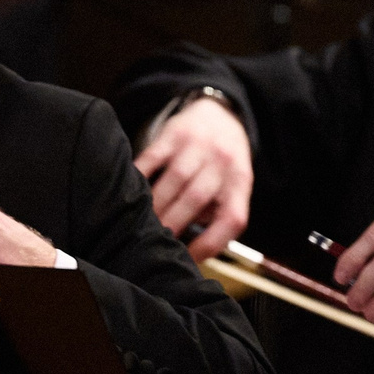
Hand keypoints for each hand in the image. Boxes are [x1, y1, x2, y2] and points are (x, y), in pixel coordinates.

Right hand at [134, 95, 251, 260]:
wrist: (220, 114)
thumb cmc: (224, 164)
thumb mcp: (234, 185)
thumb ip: (219, 213)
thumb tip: (192, 250)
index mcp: (241, 181)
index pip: (231, 219)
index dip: (209, 244)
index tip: (188, 259)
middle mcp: (223, 161)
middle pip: (196, 199)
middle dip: (173, 225)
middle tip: (157, 243)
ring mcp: (198, 144)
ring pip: (174, 180)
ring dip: (156, 206)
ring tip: (143, 224)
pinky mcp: (174, 133)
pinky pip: (153, 157)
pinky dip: (141, 176)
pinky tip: (133, 192)